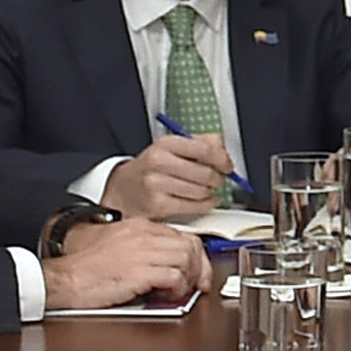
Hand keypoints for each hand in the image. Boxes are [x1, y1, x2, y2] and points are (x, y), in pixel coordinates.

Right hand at [47, 219, 208, 312]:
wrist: (65, 279)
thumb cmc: (84, 269)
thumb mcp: (116, 248)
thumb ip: (141, 251)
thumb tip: (163, 266)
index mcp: (138, 228)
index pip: (180, 234)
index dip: (195, 255)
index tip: (197, 271)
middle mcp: (143, 236)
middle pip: (189, 244)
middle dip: (199, 267)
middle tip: (196, 284)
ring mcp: (142, 252)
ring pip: (186, 258)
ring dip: (188, 278)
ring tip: (180, 291)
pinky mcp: (139, 272)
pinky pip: (174, 276)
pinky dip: (177, 288)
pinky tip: (168, 295)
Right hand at [105, 133, 234, 219]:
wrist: (123, 188)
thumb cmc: (152, 168)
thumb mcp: (172, 148)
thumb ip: (200, 144)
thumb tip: (222, 151)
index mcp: (165, 144)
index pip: (205, 149)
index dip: (222, 159)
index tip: (227, 165)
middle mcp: (159, 162)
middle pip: (206, 173)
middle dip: (218, 178)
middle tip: (217, 180)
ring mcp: (157, 185)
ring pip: (202, 191)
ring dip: (210, 193)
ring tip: (206, 190)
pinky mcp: (159, 206)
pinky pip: (194, 207)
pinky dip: (205, 205)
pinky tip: (204, 200)